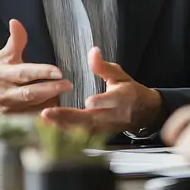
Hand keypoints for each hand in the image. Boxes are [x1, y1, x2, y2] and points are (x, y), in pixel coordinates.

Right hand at [0, 19, 71, 119]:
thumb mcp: (2, 57)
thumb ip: (15, 41)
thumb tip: (16, 22)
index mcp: (4, 75)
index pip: (24, 73)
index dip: (41, 72)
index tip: (58, 71)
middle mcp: (6, 94)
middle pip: (30, 93)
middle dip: (50, 89)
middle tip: (68, 84)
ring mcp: (10, 111)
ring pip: (32, 109)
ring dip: (50, 105)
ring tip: (67, 99)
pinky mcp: (13, 124)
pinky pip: (32, 123)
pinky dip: (45, 119)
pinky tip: (59, 115)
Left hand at [41, 47, 161, 134]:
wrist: (145, 113)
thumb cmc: (131, 91)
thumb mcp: (121, 75)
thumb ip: (104, 67)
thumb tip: (92, 52)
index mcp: (122, 99)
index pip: (110, 102)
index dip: (100, 102)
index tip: (89, 102)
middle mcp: (113, 116)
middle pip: (90, 119)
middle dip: (68, 117)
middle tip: (48, 113)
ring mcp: (106, 129)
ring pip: (84, 131)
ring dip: (63, 127)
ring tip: (44, 121)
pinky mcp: (100, 136)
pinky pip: (82, 137)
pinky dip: (66, 134)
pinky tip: (51, 129)